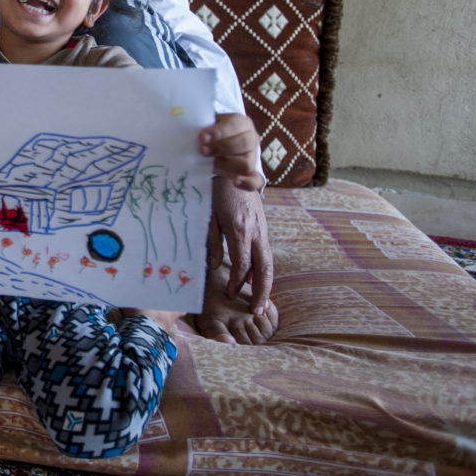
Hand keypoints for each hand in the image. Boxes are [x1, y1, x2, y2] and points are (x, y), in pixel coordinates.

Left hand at [199, 114, 264, 191]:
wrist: (217, 146)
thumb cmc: (211, 133)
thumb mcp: (208, 124)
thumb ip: (204, 126)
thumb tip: (198, 136)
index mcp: (242, 123)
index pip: (235, 125)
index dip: (219, 132)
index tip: (202, 137)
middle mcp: (251, 139)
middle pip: (243, 143)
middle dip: (221, 147)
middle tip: (203, 151)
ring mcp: (253, 157)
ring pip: (247, 163)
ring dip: (228, 165)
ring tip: (213, 164)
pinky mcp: (252, 173)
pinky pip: (256, 181)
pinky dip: (247, 183)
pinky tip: (235, 182)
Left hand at [207, 176, 273, 314]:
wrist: (236, 165)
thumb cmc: (216, 189)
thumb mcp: (207, 214)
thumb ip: (212, 241)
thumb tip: (216, 266)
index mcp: (239, 229)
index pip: (242, 264)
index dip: (237, 282)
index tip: (231, 295)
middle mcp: (255, 231)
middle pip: (264, 268)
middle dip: (262, 291)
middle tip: (258, 310)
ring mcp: (262, 228)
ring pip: (268, 261)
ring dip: (265, 282)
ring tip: (260, 301)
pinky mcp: (262, 226)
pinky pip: (265, 251)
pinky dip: (262, 268)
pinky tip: (254, 277)